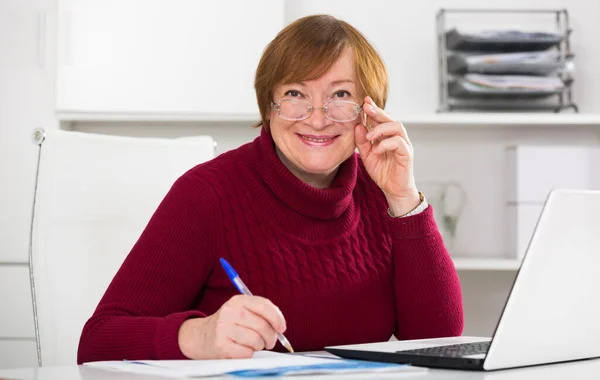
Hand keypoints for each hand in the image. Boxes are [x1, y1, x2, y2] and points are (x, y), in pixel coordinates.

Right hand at [178, 295, 286, 358]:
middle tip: (269, 342)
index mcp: (238, 301)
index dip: (277, 318)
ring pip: (256, 340)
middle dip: (271, 337)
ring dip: (259, 346)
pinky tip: (242, 350)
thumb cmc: (229, 324)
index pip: (263, 305)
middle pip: (262, 326)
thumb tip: (280, 328)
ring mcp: (223, 328)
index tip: (282, 328)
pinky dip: (249, 354)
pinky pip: (246, 353)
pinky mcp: (221, 346)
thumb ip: (261, 314)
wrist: (201, 336)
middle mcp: (229, 312)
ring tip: (253, 345)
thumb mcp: (242, 311)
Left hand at [355, 96, 419, 214]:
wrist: (393, 190)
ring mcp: (404, 145)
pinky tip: (377, 150)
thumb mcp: (367, 156)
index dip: (374, 109)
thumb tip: (358, 125)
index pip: (381, 119)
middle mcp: (397, 138)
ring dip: (381, 128)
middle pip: (390, 118)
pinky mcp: (407, 155)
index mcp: (387, 136)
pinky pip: (399, 143)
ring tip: (369, 135)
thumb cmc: (383, 172)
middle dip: (378, 111)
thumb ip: (362, 142)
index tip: (364, 102)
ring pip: (397, 127)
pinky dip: (386, 144)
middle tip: (366, 107)